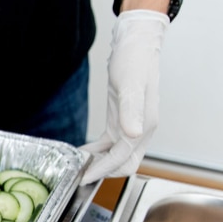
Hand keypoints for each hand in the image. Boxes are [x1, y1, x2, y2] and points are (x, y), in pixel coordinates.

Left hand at [80, 10, 169, 184]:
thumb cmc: (134, 60)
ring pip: (116, 156)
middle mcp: (141, 129)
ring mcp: (132, 126)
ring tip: (77, 166)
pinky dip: (97, 151)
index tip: (86, 177)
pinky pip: (109, 144)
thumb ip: (131, 111)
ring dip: (99, 163)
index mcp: (145, 125)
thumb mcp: (130, 85)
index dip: (104, 169)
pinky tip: (83, 153)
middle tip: (80, 175)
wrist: (135, 44)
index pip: (124, 158)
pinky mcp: (121, 120)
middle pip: (124, 163)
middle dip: (104, 172)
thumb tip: (134, 134)